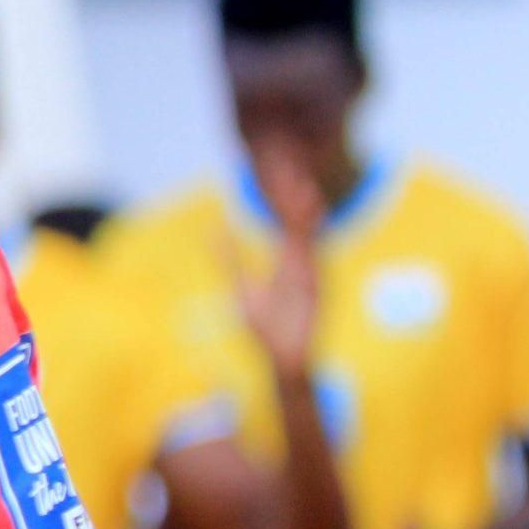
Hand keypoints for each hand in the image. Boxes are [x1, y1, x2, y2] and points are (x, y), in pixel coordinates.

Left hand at [233, 141, 323, 382]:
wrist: (284, 363)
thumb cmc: (267, 330)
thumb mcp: (241, 288)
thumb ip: (229, 259)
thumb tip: (214, 230)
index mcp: (290, 263)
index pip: (286, 223)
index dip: (284, 198)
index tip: (280, 170)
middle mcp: (303, 265)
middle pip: (300, 223)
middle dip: (296, 196)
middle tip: (293, 165)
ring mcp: (311, 277)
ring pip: (308, 238)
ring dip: (306, 213)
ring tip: (303, 187)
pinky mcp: (314, 291)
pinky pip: (313, 260)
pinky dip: (312, 241)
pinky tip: (312, 222)